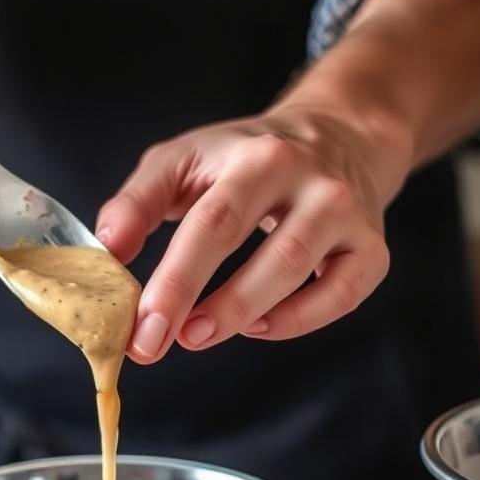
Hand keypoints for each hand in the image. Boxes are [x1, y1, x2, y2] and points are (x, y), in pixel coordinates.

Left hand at [95, 110, 397, 363]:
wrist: (338, 136)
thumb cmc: (243, 158)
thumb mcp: (183, 160)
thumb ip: (138, 202)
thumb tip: (108, 249)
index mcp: (258, 158)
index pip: (213, 224)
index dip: (176, 281)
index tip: (140, 325)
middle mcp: (311, 183)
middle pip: (264, 253)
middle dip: (208, 307)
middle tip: (159, 343)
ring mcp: (347, 215)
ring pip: (301, 276)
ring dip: (244, 315)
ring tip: (196, 335)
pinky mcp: (372, 248)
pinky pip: (341, 296)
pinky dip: (297, 320)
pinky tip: (258, 325)